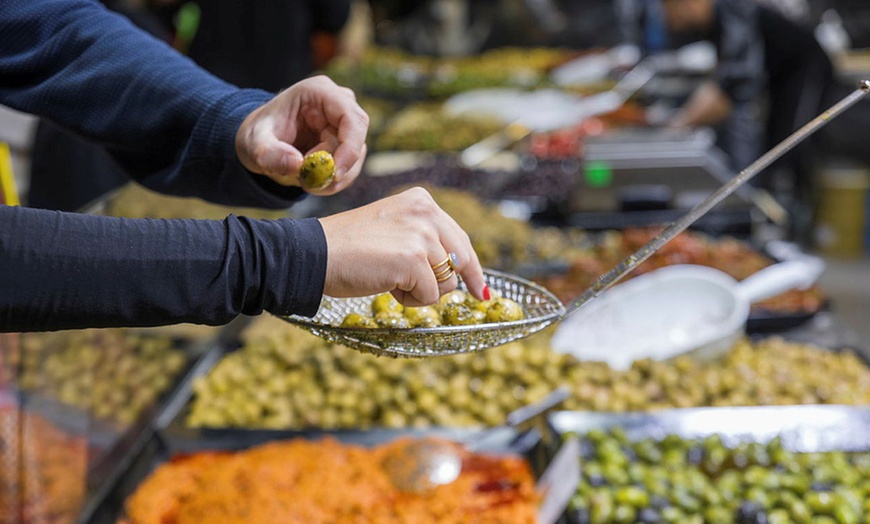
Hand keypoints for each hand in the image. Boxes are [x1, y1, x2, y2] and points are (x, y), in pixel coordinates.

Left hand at [235, 75, 368, 194]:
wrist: (260, 142)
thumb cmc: (259, 135)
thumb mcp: (254, 143)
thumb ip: (270, 154)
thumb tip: (298, 164)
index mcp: (318, 91)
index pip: (350, 117)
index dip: (349, 147)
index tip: (334, 173)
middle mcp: (337, 103)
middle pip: (357, 136)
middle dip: (340, 165)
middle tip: (315, 182)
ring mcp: (343, 122)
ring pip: (356, 155)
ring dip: (334, 175)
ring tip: (304, 180)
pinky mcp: (345, 141)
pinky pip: (351, 165)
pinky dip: (334, 180)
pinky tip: (312, 181)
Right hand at [318, 187, 487, 306]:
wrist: (315, 253)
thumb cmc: (348, 247)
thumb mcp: (393, 229)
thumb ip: (423, 240)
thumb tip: (457, 269)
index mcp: (422, 201)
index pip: (460, 238)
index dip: (472, 267)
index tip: (481, 289)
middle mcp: (426, 213)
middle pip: (460, 260)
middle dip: (450, 283)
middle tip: (462, 299)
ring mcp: (421, 235)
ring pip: (446, 282)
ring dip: (421, 290)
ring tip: (389, 278)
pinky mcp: (414, 259)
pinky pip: (429, 295)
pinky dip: (410, 299)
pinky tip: (386, 284)